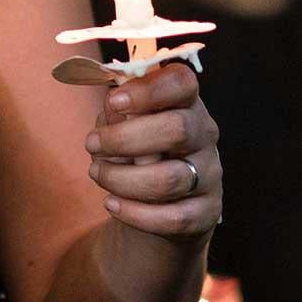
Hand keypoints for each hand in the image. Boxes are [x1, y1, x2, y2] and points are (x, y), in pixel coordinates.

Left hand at [86, 66, 220, 241]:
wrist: (159, 204)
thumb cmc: (138, 150)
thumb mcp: (125, 124)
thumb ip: (119, 112)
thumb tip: (114, 103)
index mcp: (185, 103)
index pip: (183, 83)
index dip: (149, 90)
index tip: (114, 101)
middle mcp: (205, 135)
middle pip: (177, 129)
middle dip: (124, 138)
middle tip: (91, 143)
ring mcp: (209, 175)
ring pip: (170, 179)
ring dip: (122, 178)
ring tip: (96, 172)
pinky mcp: (206, 212)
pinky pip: (173, 218)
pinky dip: (134, 213)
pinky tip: (111, 203)